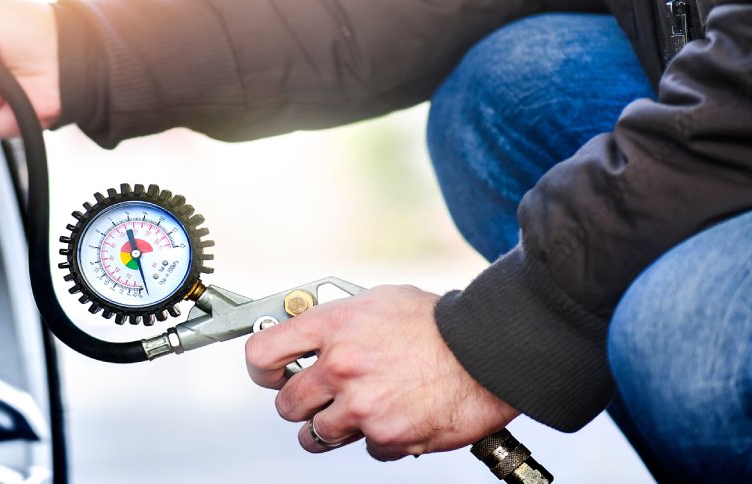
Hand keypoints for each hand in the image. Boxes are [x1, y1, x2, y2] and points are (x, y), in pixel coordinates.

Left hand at [244, 285, 517, 460]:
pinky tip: (400, 414)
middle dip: (302, 404)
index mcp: (333, 327)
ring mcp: (361, 406)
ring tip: (362, 410)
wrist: (489, 351)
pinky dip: (380, 439)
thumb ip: (338, 321)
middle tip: (323, 397)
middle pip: (286, 404)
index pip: (262, 353)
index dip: (262, 369)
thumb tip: (309, 332)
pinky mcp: (386, 437)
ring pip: (317, 435)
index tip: (272, 374)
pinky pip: (365, 449)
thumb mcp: (378, 301)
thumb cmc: (439, 323)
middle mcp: (341, 366)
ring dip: (335, 427)